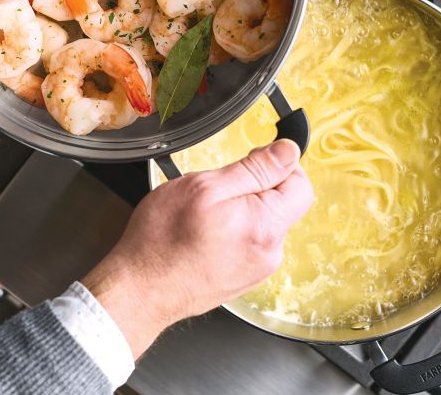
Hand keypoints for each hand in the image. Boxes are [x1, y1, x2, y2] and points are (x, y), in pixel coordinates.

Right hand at [81, 139, 313, 358]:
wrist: (139, 290)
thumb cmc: (163, 239)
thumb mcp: (207, 186)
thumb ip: (255, 168)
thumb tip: (289, 151)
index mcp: (266, 225)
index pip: (300, 184)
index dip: (279, 163)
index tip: (251, 160)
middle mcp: (269, 252)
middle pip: (282, 203)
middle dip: (255, 186)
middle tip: (217, 188)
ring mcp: (256, 269)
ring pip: (262, 221)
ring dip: (240, 207)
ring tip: (205, 212)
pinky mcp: (241, 277)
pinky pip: (248, 240)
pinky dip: (231, 228)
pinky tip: (203, 231)